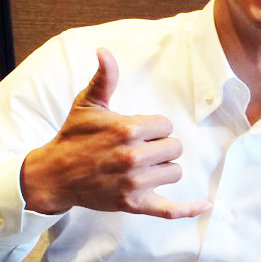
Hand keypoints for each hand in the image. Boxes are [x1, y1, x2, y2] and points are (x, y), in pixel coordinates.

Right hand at [20, 48, 213, 218]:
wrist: (55, 175)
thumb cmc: (73, 137)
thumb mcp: (87, 105)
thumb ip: (104, 79)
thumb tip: (104, 51)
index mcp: (127, 130)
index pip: (167, 126)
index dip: (155, 128)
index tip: (138, 132)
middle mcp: (133, 157)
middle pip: (174, 148)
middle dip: (161, 147)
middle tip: (140, 149)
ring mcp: (135, 183)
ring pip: (175, 172)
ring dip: (164, 169)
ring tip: (143, 166)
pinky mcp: (134, 204)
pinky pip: (170, 210)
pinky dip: (189, 208)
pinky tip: (206, 204)